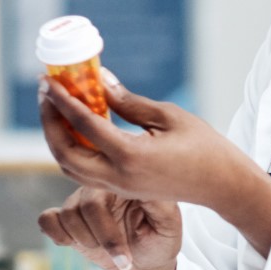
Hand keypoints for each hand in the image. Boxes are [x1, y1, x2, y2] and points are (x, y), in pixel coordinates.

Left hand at [39, 72, 270, 256]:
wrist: (223, 186)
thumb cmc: (205, 147)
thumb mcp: (169, 116)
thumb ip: (129, 101)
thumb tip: (99, 79)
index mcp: (131, 156)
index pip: (84, 125)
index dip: (62, 100)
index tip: (48, 80)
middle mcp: (118, 177)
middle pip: (64, 153)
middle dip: (49, 122)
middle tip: (47, 93)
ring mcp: (119, 188)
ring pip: (70, 166)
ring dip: (57, 137)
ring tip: (56, 107)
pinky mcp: (122, 190)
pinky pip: (85, 171)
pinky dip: (73, 149)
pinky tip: (76, 126)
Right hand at [39, 186, 180, 269]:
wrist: (145, 264)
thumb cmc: (160, 241)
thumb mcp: (169, 225)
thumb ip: (160, 203)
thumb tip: (144, 182)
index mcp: (125, 181)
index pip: (109, 189)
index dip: (112, 225)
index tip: (126, 251)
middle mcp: (100, 186)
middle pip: (86, 205)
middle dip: (103, 239)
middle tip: (123, 259)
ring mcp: (80, 200)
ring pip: (67, 214)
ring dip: (86, 241)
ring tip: (109, 253)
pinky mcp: (65, 217)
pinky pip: (47, 220)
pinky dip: (58, 235)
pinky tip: (75, 245)